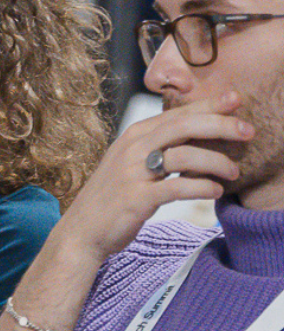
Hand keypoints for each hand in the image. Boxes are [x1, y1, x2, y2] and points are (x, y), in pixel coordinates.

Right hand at [49, 94, 246, 264]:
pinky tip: (215, 191)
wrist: (82, 230)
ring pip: (185, 155)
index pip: (178, 113)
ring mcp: (133, 172)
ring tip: (233, 172)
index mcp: (134, 135)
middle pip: (184, 126)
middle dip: (221, 125)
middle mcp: (132, 148)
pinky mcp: (137, 198)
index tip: (237, 100)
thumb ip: (160, 146)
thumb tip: (202, 134)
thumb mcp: (133, 163)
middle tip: (248, 131)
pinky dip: (202, 187)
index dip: (209, 105)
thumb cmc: (114, 196)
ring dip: (216, 162)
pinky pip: (178, 187)